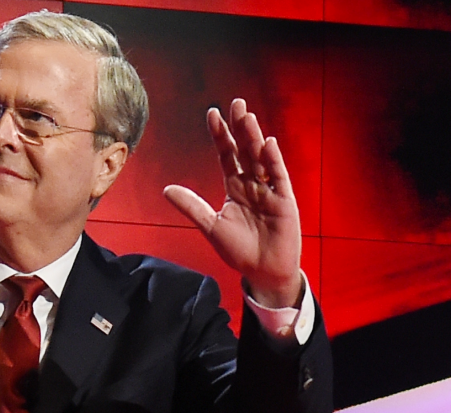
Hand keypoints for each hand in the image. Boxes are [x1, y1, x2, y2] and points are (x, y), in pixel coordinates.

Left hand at [164, 99, 302, 307]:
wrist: (262, 271)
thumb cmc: (239, 250)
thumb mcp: (210, 226)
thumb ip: (191, 206)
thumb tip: (166, 189)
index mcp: (234, 188)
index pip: (226, 155)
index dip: (220, 136)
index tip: (212, 113)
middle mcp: (252, 184)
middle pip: (245, 150)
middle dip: (239, 128)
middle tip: (235, 103)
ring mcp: (269, 190)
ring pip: (260, 158)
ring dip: (254, 138)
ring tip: (247, 116)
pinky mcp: (284, 201)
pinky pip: (278, 177)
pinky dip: (273, 161)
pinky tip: (267, 144)